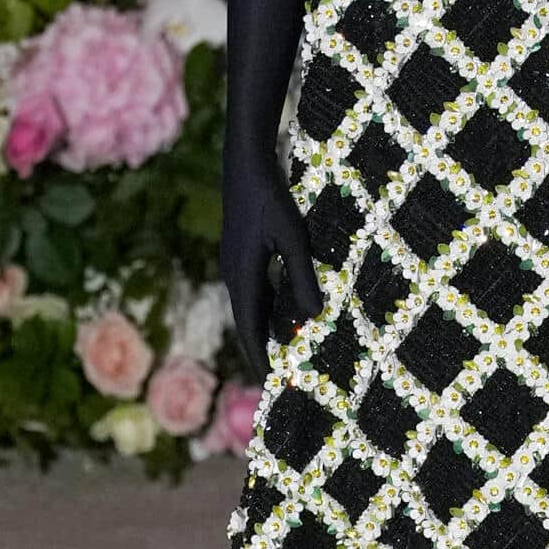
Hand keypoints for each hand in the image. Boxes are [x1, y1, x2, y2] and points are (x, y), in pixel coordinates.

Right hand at [220, 148, 321, 373]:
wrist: (245, 164)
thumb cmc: (271, 198)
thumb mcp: (293, 238)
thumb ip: (302, 276)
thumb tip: (313, 316)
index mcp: (242, 276)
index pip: (250, 328)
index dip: (259, 357)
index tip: (271, 384)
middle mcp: (234, 275)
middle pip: (249, 322)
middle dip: (263, 349)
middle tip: (282, 376)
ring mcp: (235, 264)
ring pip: (252, 305)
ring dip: (266, 328)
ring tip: (286, 351)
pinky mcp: (241, 253)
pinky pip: (255, 289)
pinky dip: (268, 307)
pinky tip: (284, 312)